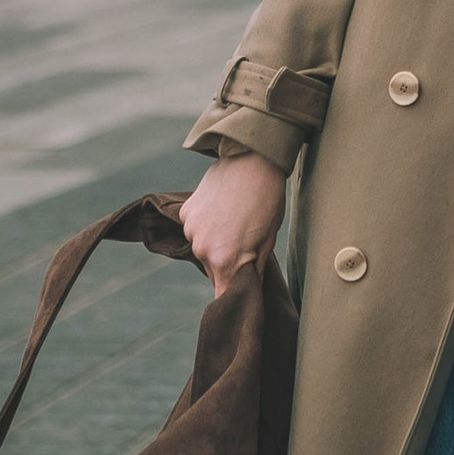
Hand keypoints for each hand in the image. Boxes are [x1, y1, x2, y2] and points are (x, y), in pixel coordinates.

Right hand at [183, 147, 285, 294]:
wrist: (253, 160)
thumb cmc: (267, 201)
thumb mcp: (268, 239)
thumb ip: (254, 269)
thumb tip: (250, 289)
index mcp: (224, 261)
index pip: (222, 293)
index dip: (232, 294)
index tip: (239, 291)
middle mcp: (202, 249)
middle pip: (213, 269)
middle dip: (228, 262)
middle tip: (246, 241)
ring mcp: (191, 229)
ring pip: (203, 247)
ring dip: (215, 241)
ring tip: (234, 220)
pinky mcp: (186, 212)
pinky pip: (195, 227)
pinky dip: (206, 223)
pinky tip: (221, 207)